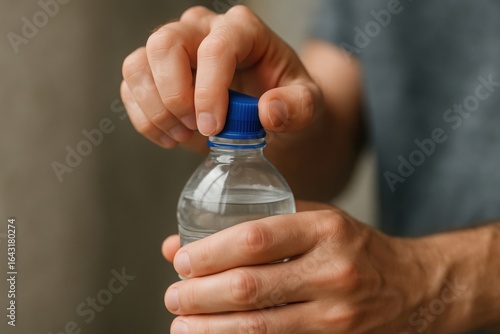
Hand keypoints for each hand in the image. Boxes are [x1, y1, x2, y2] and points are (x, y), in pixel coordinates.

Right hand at [120, 5, 320, 150]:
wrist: (265, 112)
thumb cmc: (285, 101)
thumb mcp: (306, 106)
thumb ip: (297, 107)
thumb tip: (269, 111)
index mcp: (242, 29)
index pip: (217, 47)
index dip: (209, 89)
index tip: (213, 128)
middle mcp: (202, 29)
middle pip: (164, 44)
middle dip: (175, 95)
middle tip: (197, 129)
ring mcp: (174, 48)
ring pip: (138, 64)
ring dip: (155, 109)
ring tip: (183, 135)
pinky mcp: (155, 71)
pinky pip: (131, 87)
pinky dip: (144, 119)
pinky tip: (170, 137)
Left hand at [161, 201, 443, 333]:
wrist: (413, 287)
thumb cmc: (354, 248)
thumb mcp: (313, 221)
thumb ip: (255, 226)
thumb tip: (181, 243)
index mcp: (324, 229)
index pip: (255, 238)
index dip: (210, 252)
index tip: (182, 260)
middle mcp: (332, 271)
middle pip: (249, 287)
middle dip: (199, 295)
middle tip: (173, 295)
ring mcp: (336, 314)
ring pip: (259, 328)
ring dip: (210, 329)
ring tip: (181, 324)